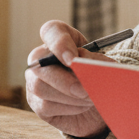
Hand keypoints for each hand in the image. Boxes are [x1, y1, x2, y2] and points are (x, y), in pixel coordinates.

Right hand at [24, 20, 108, 138]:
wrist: (101, 101)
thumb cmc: (100, 76)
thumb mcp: (104, 66)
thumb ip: (95, 62)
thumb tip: (85, 65)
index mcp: (60, 40)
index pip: (51, 31)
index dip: (60, 43)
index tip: (73, 59)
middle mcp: (42, 58)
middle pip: (39, 64)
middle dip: (64, 80)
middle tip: (85, 90)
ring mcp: (35, 80)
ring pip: (40, 87)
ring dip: (70, 96)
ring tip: (90, 98)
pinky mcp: (36, 103)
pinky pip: (46, 106)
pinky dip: (69, 107)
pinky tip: (83, 106)